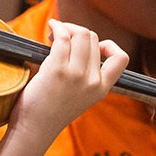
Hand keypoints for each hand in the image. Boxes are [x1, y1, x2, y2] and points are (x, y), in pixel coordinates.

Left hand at [9, 19, 127, 138]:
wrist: (34, 129)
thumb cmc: (49, 111)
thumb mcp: (79, 96)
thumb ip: (86, 75)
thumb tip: (78, 41)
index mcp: (101, 89)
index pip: (121, 59)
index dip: (108, 45)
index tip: (93, 45)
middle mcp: (93, 81)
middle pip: (93, 39)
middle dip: (77, 32)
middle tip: (60, 38)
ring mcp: (76, 75)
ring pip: (80, 34)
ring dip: (66, 27)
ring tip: (54, 34)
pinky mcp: (57, 70)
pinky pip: (63, 37)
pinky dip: (57, 26)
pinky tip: (52, 26)